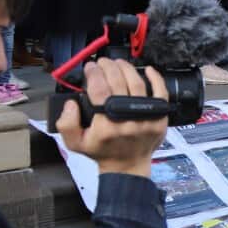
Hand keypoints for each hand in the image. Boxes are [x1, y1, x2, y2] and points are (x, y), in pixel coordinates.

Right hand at [56, 59, 169, 176]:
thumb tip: (71, 103)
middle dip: (108, 66)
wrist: (128, 166)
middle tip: (102, 61)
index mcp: (106, 125)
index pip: (99, 90)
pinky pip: (161, 92)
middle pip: (118, 82)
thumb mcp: (76, 143)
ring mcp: (146, 117)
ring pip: (137, 83)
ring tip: (117, 62)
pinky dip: (155, 78)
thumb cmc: (103, 151)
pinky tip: (147, 69)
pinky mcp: (160, 116)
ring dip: (126, 68)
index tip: (90, 66)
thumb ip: (67, 123)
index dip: (94, 73)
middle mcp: (127, 119)